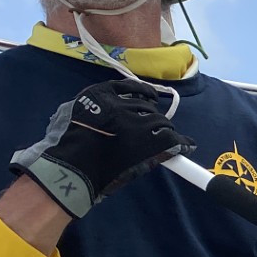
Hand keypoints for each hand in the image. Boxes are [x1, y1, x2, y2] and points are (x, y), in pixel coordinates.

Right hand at [9, 78, 190, 218]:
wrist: (70, 169)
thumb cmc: (70, 146)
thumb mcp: (77, 114)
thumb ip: (98, 107)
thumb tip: (123, 106)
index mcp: (100, 93)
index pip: (131, 87)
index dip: (144, 93)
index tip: (151, 97)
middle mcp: (120, 105)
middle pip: (147, 106)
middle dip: (150, 116)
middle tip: (150, 128)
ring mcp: (136, 123)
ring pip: (160, 122)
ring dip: (163, 130)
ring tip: (162, 139)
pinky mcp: (148, 143)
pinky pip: (171, 138)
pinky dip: (181, 142)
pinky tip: (187, 145)